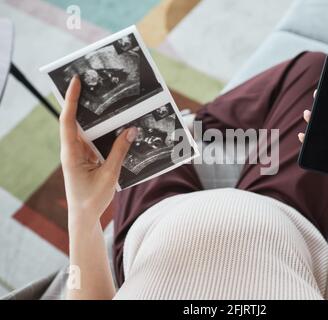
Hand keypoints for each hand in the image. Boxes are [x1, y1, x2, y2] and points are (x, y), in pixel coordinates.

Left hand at [60, 76, 136, 223]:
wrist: (84, 217)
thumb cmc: (92, 199)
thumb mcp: (109, 175)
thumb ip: (120, 151)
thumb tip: (131, 130)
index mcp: (71, 153)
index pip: (68, 121)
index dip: (72, 100)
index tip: (76, 81)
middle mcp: (72, 150)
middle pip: (76, 120)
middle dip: (84, 101)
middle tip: (95, 83)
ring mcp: (79, 154)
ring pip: (87, 130)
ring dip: (97, 117)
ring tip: (109, 101)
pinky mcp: (86, 158)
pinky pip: (95, 140)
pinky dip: (105, 133)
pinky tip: (118, 126)